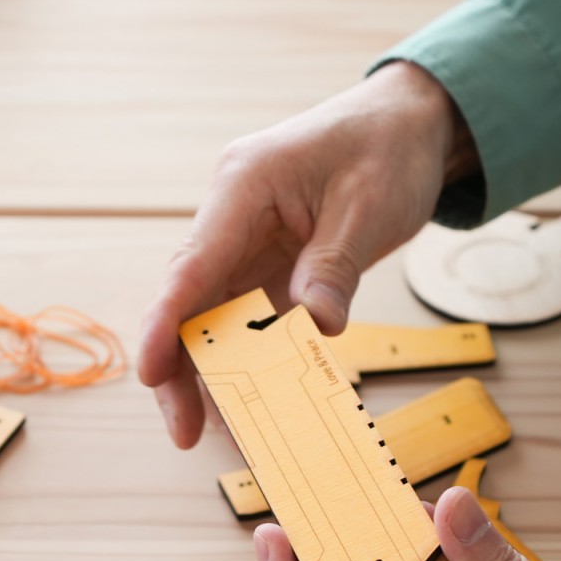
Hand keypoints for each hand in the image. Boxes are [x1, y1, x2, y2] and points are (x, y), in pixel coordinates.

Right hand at [137, 61, 477, 447]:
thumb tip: (315, 329)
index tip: (149, 374)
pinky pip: (253, 324)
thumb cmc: (387, 147)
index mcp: (242, 187)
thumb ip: (335, 268)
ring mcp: (248, 244)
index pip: (192, 265)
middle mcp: (231, 218)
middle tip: (186, 434)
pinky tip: (263, 408)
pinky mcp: (272, 267)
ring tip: (232, 437)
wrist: (411, 123)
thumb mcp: (370, 206)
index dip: (165, 325)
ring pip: (215, 321)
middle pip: (189, 303)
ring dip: (219, 377)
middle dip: (180, 370)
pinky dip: (256, 365)